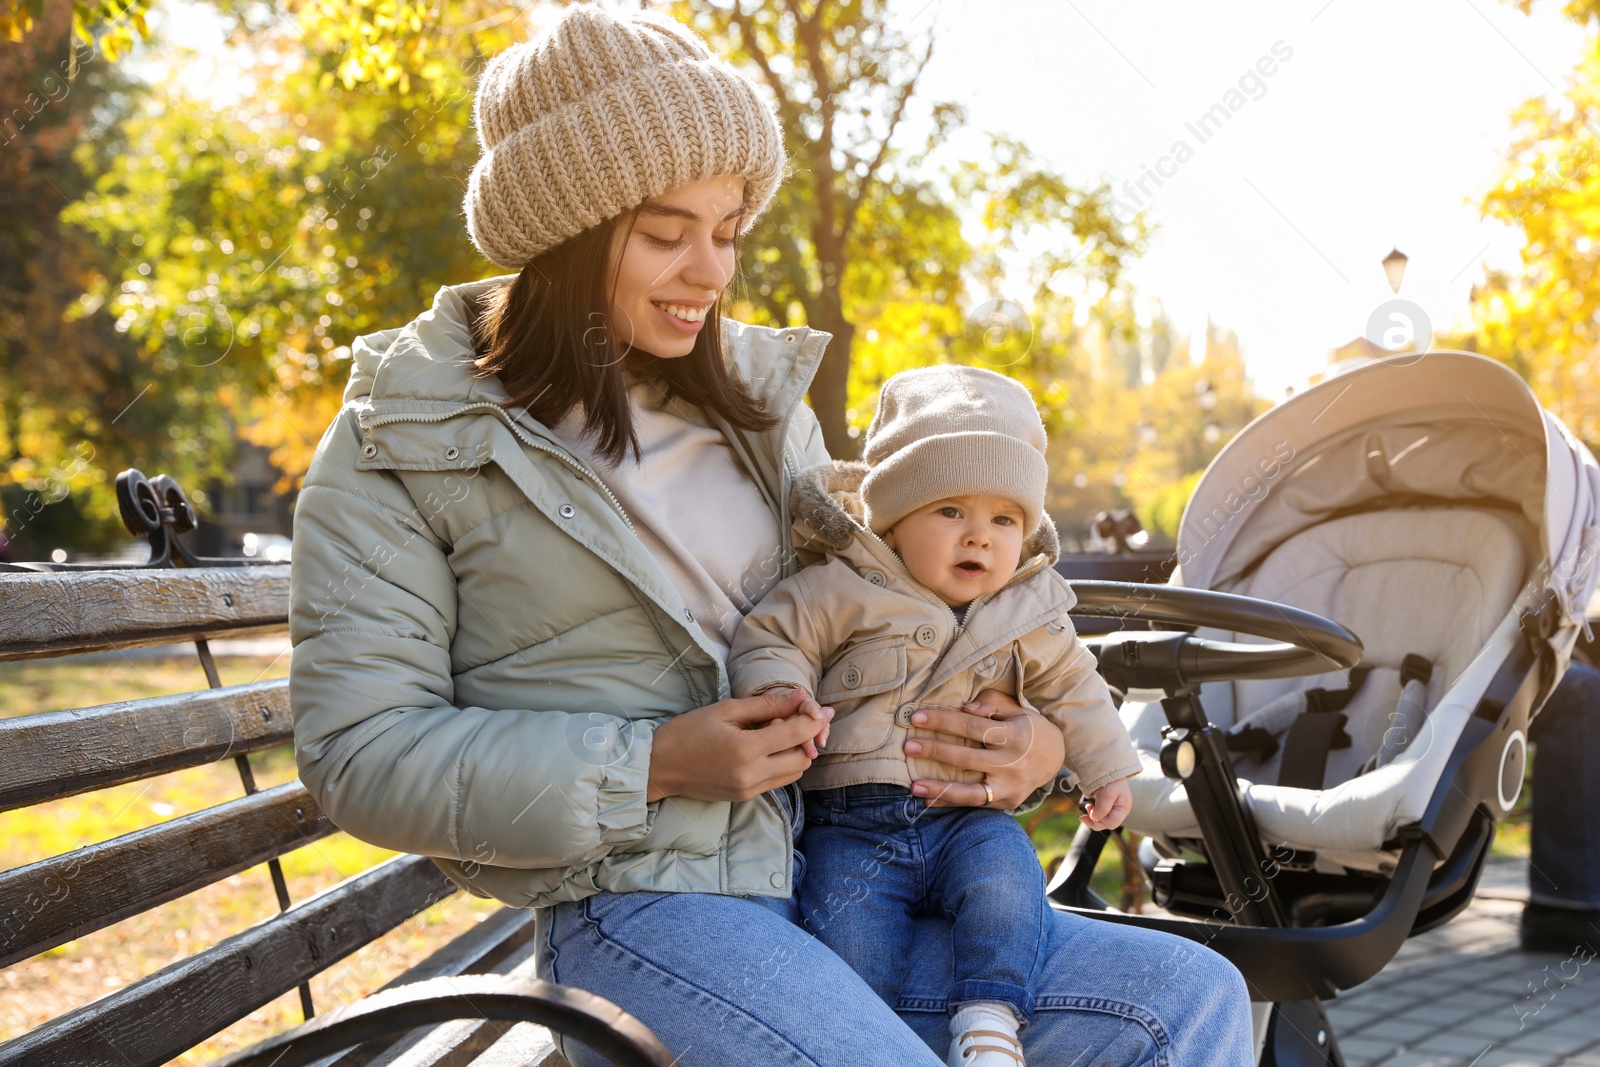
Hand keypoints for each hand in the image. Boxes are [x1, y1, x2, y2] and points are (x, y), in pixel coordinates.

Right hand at [646, 687, 832, 802]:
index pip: (797, 734)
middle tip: (796, 718)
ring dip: (797, 752)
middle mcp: (752, 775)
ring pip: (795, 773)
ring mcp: (750, 789)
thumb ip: (767, 705)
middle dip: (807, 737)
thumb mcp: (726, 710)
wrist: (660, 766)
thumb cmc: (688, 732)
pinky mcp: (746, 797)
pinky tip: (769, 747)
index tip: (819, 707)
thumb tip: (800, 697)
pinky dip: (783, 763)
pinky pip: (778, 781)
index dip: (813, 719)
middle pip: (803, 758)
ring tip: (779, 732)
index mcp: (746, 750)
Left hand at [903, 689, 1065, 809]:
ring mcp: (1010, 786)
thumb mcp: (1016, 708)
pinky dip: (951, 803)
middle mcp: (1012, 763)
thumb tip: (965, 707)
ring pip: (972, 791)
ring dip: (941, 789)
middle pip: (968, 758)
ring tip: (914, 786)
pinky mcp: (1006, 801)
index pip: (973, 726)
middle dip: (935, 752)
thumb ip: (991, 703)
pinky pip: (975, 804)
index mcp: (1014, 735)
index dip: (944, 721)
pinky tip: (928, 800)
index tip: (917, 718)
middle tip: (908, 747)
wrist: (1055, 757)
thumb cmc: (1027, 726)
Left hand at [1082, 777, 1131, 831]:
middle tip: (1085, 811)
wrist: (1108, 766)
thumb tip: (1094, 818)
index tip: (1090, 811)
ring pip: (1102, 820)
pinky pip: (1100, 814)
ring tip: (1087, 807)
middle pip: (1107, 823)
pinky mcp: (1107, 805)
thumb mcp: (1107, 794)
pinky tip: (1089, 806)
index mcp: (1123, 808)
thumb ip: (1102, 808)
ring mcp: (1114, 808)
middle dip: (1095, 820)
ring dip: (1093, 817)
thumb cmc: (1111, 780)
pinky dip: (1093, 813)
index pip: (1112, 823)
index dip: (1100, 821)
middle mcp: (1119, 810)